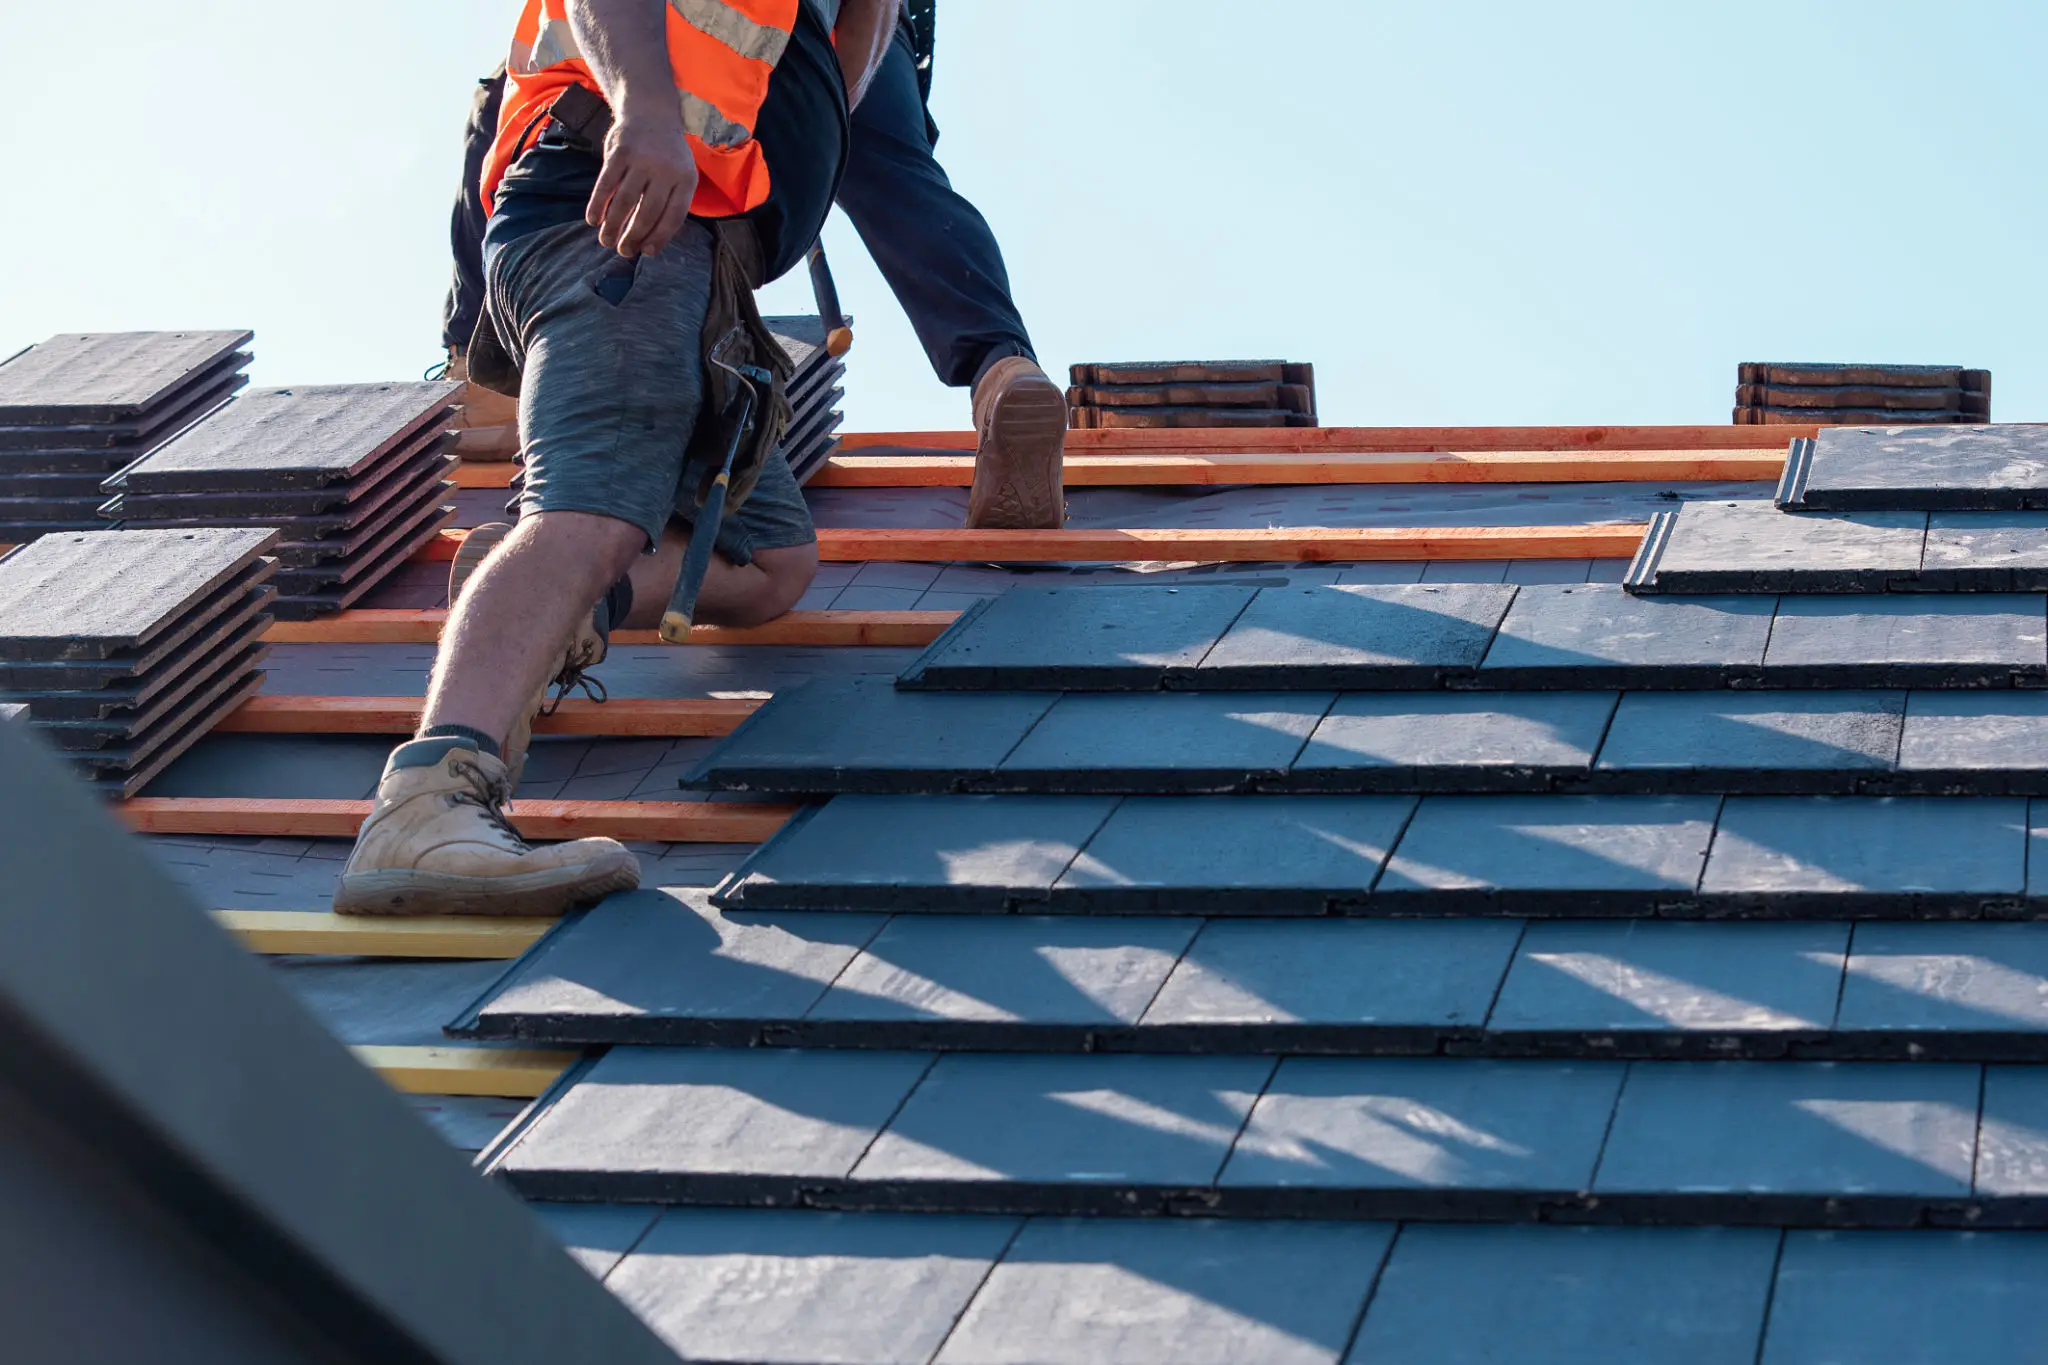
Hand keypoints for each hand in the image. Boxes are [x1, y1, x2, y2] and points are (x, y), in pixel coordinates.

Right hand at [585, 113, 697, 257]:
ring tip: (606, 241)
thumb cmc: (666, 154)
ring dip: (613, 226)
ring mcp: (641, 160)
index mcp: (685, 179)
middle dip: (634, 237)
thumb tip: (651, 241)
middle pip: (648, 212)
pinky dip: (598, 204)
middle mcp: (665, 170)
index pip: (673, 217)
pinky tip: (593, 220)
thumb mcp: (680, 175)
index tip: (647, 252)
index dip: (659, 238)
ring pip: (625, 201)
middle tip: (623, 252)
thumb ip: (670, 203)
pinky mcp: (619, 152)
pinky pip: (606, 184)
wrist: (651, 113)